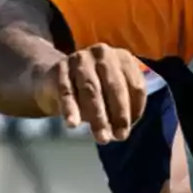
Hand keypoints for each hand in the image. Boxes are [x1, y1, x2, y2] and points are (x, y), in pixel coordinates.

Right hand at [32, 44, 147, 143]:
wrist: (56, 77)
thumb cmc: (94, 89)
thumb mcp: (112, 94)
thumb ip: (121, 108)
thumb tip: (122, 130)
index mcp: (124, 58)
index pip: (136, 86)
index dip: (134, 110)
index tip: (127, 131)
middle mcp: (104, 54)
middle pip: (115, 87)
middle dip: (119, 115)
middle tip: (119, 137)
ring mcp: (81, 59)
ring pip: (92, 90)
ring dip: (98, 117)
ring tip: (102, 138)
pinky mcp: (61, 69)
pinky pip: (67, 91)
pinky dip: (71, 109)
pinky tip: (73, 124)